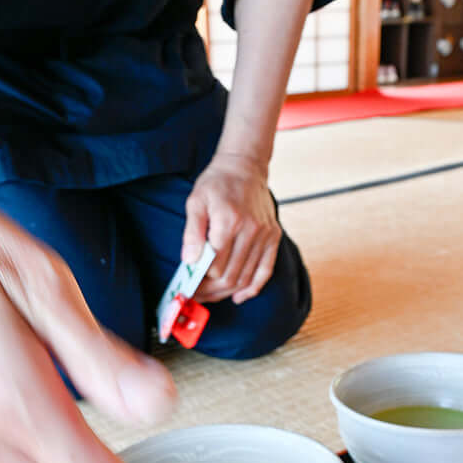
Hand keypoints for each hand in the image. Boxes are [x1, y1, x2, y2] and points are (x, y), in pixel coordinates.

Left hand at [181, 151, 280, 303]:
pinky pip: (266, 270)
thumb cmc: (217, 183)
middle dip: (211, 291)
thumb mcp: (196, 201)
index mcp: (229, 220)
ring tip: (211, 296)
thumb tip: (189, 262)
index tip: (188, 286)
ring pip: (246, 277)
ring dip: (227, 292)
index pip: (214, 265)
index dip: (200, 281)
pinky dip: (253, 288)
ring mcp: (265, 234)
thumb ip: (192, 233)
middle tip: (197, 296)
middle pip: (230, 275)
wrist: (245, 166)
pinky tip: (239, 296)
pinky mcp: (274, 236)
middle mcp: (250, 230)